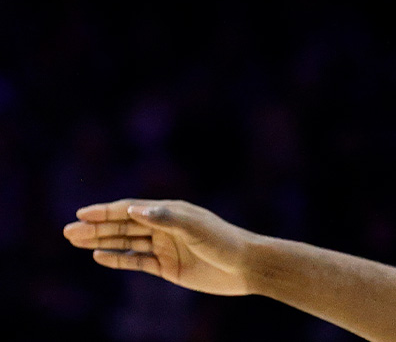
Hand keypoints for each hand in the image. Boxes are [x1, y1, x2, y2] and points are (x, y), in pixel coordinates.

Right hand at [63, 199, 259, 295]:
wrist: (246, 266)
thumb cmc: (223, 241)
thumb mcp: (195, 227)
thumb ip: (165, 218)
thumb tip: (134, 211)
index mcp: (171, 212)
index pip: (131, 210)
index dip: (106, 211)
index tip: (81, 212)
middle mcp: (165, 227)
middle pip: (123, 226)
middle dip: (95, 227)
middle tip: (67, 230)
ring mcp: (165, 247)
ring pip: (126, 242)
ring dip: (101, 241)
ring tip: (75, 240)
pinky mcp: (168, 267)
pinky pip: (137, 261)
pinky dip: (118, 258)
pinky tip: (99, 256)